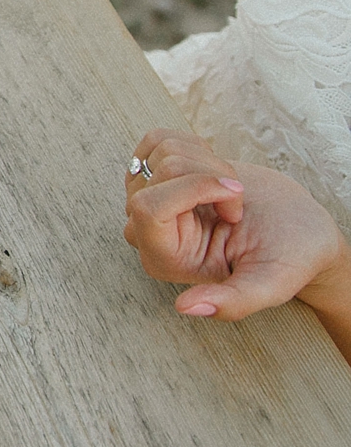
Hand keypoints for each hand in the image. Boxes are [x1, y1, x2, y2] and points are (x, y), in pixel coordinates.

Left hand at [125, 130, 350, 339]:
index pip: (148, 207)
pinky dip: (196, 147)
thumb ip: (233, 303)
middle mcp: (146, 231)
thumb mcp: (270, 286)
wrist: (299, 231)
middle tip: (238, 206)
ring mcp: (149, 198)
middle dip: (210, 177)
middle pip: (158, 175)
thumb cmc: (287, 259)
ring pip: (162, 152)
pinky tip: (214, 175)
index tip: (236, 204)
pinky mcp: (158, 173)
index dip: (195, 190)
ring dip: (210, 163)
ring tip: (230, 195)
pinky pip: (159, 139)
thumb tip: (185, 308)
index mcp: (165, 261)